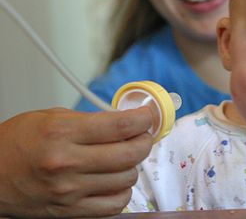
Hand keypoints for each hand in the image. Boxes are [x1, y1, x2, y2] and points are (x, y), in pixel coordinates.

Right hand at [0, 106, 153, 217]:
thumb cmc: (17, 144)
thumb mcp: (51, 117)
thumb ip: (90, 119)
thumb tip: (126, 120)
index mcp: (62, 133)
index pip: (121, 125)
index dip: (145, 118)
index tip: (148, 115)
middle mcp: (67, 162)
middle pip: (131, 153)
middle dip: (144, 140)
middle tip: (141, 134)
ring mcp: (70, 190)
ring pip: (128, 179)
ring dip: (133, 166)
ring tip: (123, 157)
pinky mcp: (71, 211)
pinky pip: (115, 205)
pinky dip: (122, 191)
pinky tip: (114, 180)